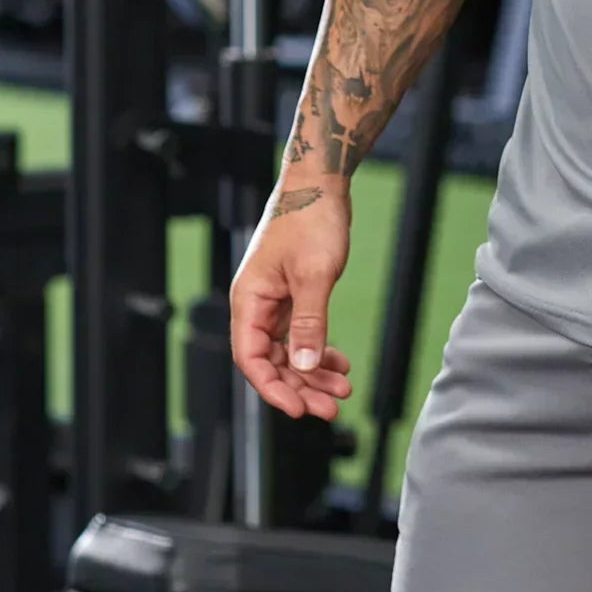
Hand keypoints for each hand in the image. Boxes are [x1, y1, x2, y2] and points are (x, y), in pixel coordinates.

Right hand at [230, 184, 353, 420]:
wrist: (321, 182)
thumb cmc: (311, 218)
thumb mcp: (314, 275)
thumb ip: (309, 322)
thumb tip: (304, 366)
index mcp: (249, 300)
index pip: (251, 359)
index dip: (273, 388)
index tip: (300, 409)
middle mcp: (257, 304)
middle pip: (272, 361)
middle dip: (300, 386)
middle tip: (332, 407)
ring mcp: (275, 300)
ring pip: (289, 350)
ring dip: (313, 372)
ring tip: (342, 389)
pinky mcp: (293, 294)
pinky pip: (301, 333)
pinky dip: (319, 349)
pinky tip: (339, 362)